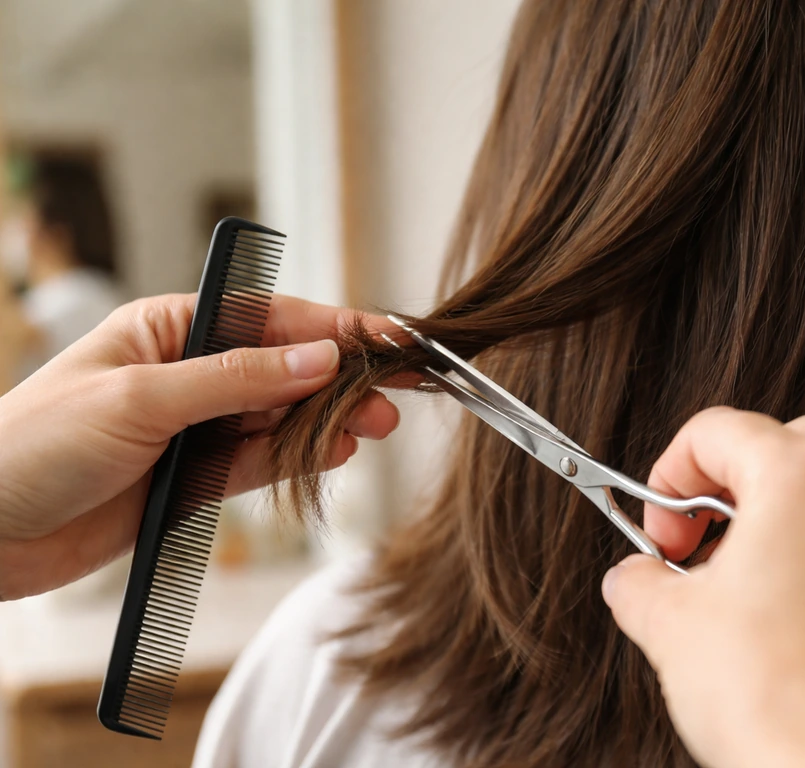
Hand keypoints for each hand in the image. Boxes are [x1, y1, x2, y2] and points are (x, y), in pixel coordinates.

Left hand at [0, 293, 399, 599]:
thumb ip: (236, 380)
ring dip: (327, 421)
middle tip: (393, 394)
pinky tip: (334, 452)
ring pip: (280, 417)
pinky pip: (259, 461)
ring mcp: (194, 426)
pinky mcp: (193, 476)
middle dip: (341, 379)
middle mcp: (188, 372)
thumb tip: (317, 357)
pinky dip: (297, 458)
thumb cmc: (32, 445)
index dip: (334, 328)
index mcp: (169, 329)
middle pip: (284, 369)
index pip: (269, 320)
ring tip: (375, 426)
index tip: (387, 337)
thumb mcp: (141, 399)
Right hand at [602, 407, 804, 767]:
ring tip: (770, 552)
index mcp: (801, 478)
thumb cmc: (781, 706)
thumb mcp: (669, 628)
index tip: (661, 525)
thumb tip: (635, 579)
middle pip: (795, 438)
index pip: (718, 430)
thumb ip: (639, 582)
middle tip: (705, 536)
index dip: (669, 474)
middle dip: (738, 477)